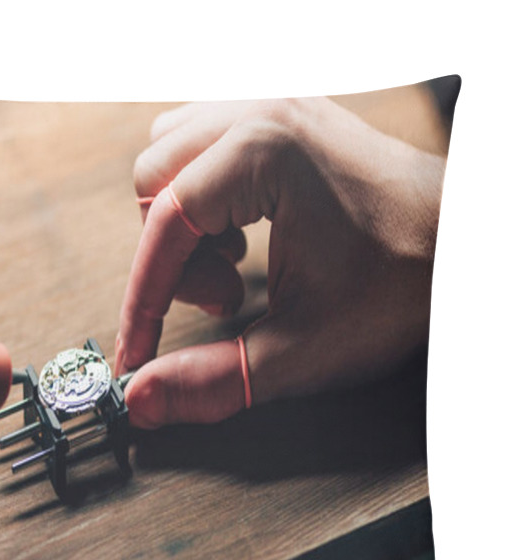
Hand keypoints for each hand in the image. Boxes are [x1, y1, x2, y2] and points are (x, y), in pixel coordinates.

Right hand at [115, 99, 445, 427]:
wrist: (469, 248)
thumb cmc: (403, 282)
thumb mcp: (304, 348)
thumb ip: (215, 380)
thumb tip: (142, 400)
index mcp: (265, 151)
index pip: (165, 226)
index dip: (143, 300)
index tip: (137, 354)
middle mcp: (262, 113)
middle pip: (155, 183)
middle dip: (173, 256)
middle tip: (225, 299)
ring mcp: (273, 112)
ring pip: (172, 160)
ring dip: (184, 225)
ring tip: (235, 265)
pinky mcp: (281, 126)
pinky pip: (203, 151)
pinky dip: (205, 201)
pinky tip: (244, 237)